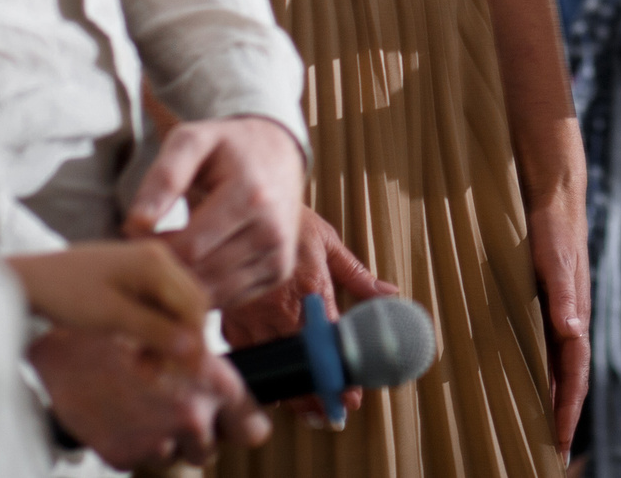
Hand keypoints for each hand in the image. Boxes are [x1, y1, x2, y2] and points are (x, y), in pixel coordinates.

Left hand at [7, 240, 207, 365]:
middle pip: (189, 305)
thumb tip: (194, 349)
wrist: (28, 281)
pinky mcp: (134, 277)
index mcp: (156, 262)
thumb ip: (155, 331)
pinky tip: (138, 353)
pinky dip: (153, 331)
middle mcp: (158, 258)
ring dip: (166, 340)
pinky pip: (157, 306)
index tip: (191, 373)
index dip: (196, 340)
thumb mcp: (111, 317)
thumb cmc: (64, 295)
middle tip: (162, 375)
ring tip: (145, 369)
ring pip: (174, 308)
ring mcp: (146, 266)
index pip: (194, 304)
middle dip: (182, 341)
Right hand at [31, 325, 267, 467]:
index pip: (249, 427)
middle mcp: (188, 415)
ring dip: (162, 438)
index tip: (246, 428)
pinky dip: (131, 442)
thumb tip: (248, 416)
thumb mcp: (178, 341)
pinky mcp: (122, 455)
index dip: (246, 427)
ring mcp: (154, 439)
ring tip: (139, 404)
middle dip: (195, 431)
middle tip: (170, 404)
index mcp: (210, 382)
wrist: (63, 347)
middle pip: (207, 447)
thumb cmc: (123, 332)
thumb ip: (213, 375)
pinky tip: (118, 413)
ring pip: (173, 455)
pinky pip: (138, 458)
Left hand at [125, 115, 304, 308]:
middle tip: (143, 252)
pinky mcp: (279, 271)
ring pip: (215, 294)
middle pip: (202, 275)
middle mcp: (272, 231)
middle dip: (165, 269)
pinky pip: (231, 298)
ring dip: (182, 285)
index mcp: (251, 196)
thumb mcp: (191, 141)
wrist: (278, 152)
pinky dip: (205, 290)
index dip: (154, 248)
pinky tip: (189, 267)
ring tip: (163, 260)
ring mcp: (278, 255)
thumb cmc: (227, 147)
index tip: (135, 235)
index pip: (190, 248)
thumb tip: (136, 224)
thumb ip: (163, 178)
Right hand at [222, 209, 397, 425]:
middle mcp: (280, 305)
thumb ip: (358, 276)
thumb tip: (390, 294)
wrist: (247, 207)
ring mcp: (252, 312)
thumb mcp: (330, 243)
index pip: (330, 341)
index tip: (353, 394)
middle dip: (317, 392)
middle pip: (302, 361)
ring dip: (292, 390)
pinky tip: (273, 388)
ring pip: (274, 363)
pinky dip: (261, 373)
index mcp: (310, 287)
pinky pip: (245, 354)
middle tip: (333, 413)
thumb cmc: (291, 223)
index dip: (341, 372)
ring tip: (309, 411)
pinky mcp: (229, 316)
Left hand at [526, 175, 591, 452]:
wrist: (554, 199)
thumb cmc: (554, 230)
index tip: (558, 443)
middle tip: (550, 451)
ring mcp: (560, 315)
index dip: (567, 411)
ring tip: (540, 430)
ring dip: (552, 399)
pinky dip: (541, 374)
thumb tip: (573, 331)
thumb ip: (564, 295)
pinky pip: (546, 351)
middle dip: (562, 416)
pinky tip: (527, 382)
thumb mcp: (556, 261)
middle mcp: (570, 322)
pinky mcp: (547, 306)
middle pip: (570, 380)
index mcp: (575, 318)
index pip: (575, 377)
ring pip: (559, 368)